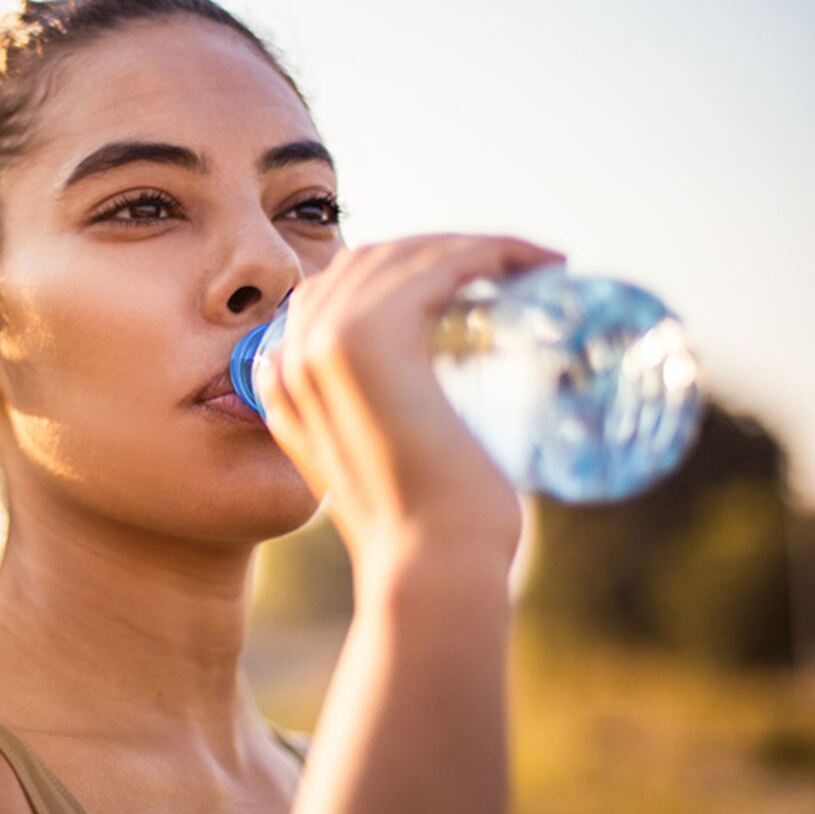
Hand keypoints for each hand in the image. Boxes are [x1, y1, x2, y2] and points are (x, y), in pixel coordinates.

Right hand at [255, 233, 564, 580]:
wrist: (427, 568)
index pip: (337, 290)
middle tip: (512, 268)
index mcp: (282, 383)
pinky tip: (530, 264)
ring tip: (532, 263)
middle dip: (441, 251)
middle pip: (368, 262)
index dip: (402, 271)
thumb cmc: (424, 532)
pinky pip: (436, 265)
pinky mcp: (369, 336)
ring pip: (405, 256)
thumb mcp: (382, 463)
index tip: (470, 283)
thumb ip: (374, 423)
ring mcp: (324, 342)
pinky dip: (491, 252)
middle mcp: (291, 354)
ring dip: (475, 245)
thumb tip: (421, 401)